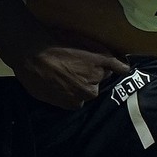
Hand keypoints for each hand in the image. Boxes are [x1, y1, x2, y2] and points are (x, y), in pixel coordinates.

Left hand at [10, 39, 133, 108]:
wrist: (33, 53)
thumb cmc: (32, 74)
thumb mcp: (42, 94)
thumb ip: (59, 98)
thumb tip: (64, 96)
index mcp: (75, 103)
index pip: (81, 97)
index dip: (76, 88)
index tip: (72, 81)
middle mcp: (88, 92)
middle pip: (93, 87)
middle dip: (86, 80)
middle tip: (76, 69)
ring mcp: (96, 75)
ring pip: (102, 74)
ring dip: (97, 69)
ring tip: (87, 60)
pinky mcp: (100, 59)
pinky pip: (116, 65)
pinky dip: (120, 66)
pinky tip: (124, 67)